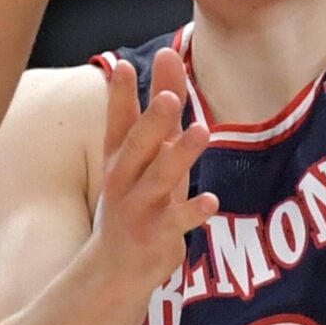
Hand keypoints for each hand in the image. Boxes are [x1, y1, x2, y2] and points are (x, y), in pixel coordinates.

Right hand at [91, 49, 218, 291]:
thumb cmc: (135, 201)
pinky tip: (211, 201)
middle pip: (138, 146)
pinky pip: (177, 222)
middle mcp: (124, 179)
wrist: (114, 269)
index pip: (118, 121)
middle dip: (153, 121)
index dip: (119, 95)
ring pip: (159, 179)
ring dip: (179, 156)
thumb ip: (160, 110)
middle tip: (171, 96)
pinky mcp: (156, 236)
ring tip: (200, 132)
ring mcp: (139, 208)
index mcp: (119, 157)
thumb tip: (168, 55)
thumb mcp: (144, 157)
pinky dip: (193, 211)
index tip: (124, 65)